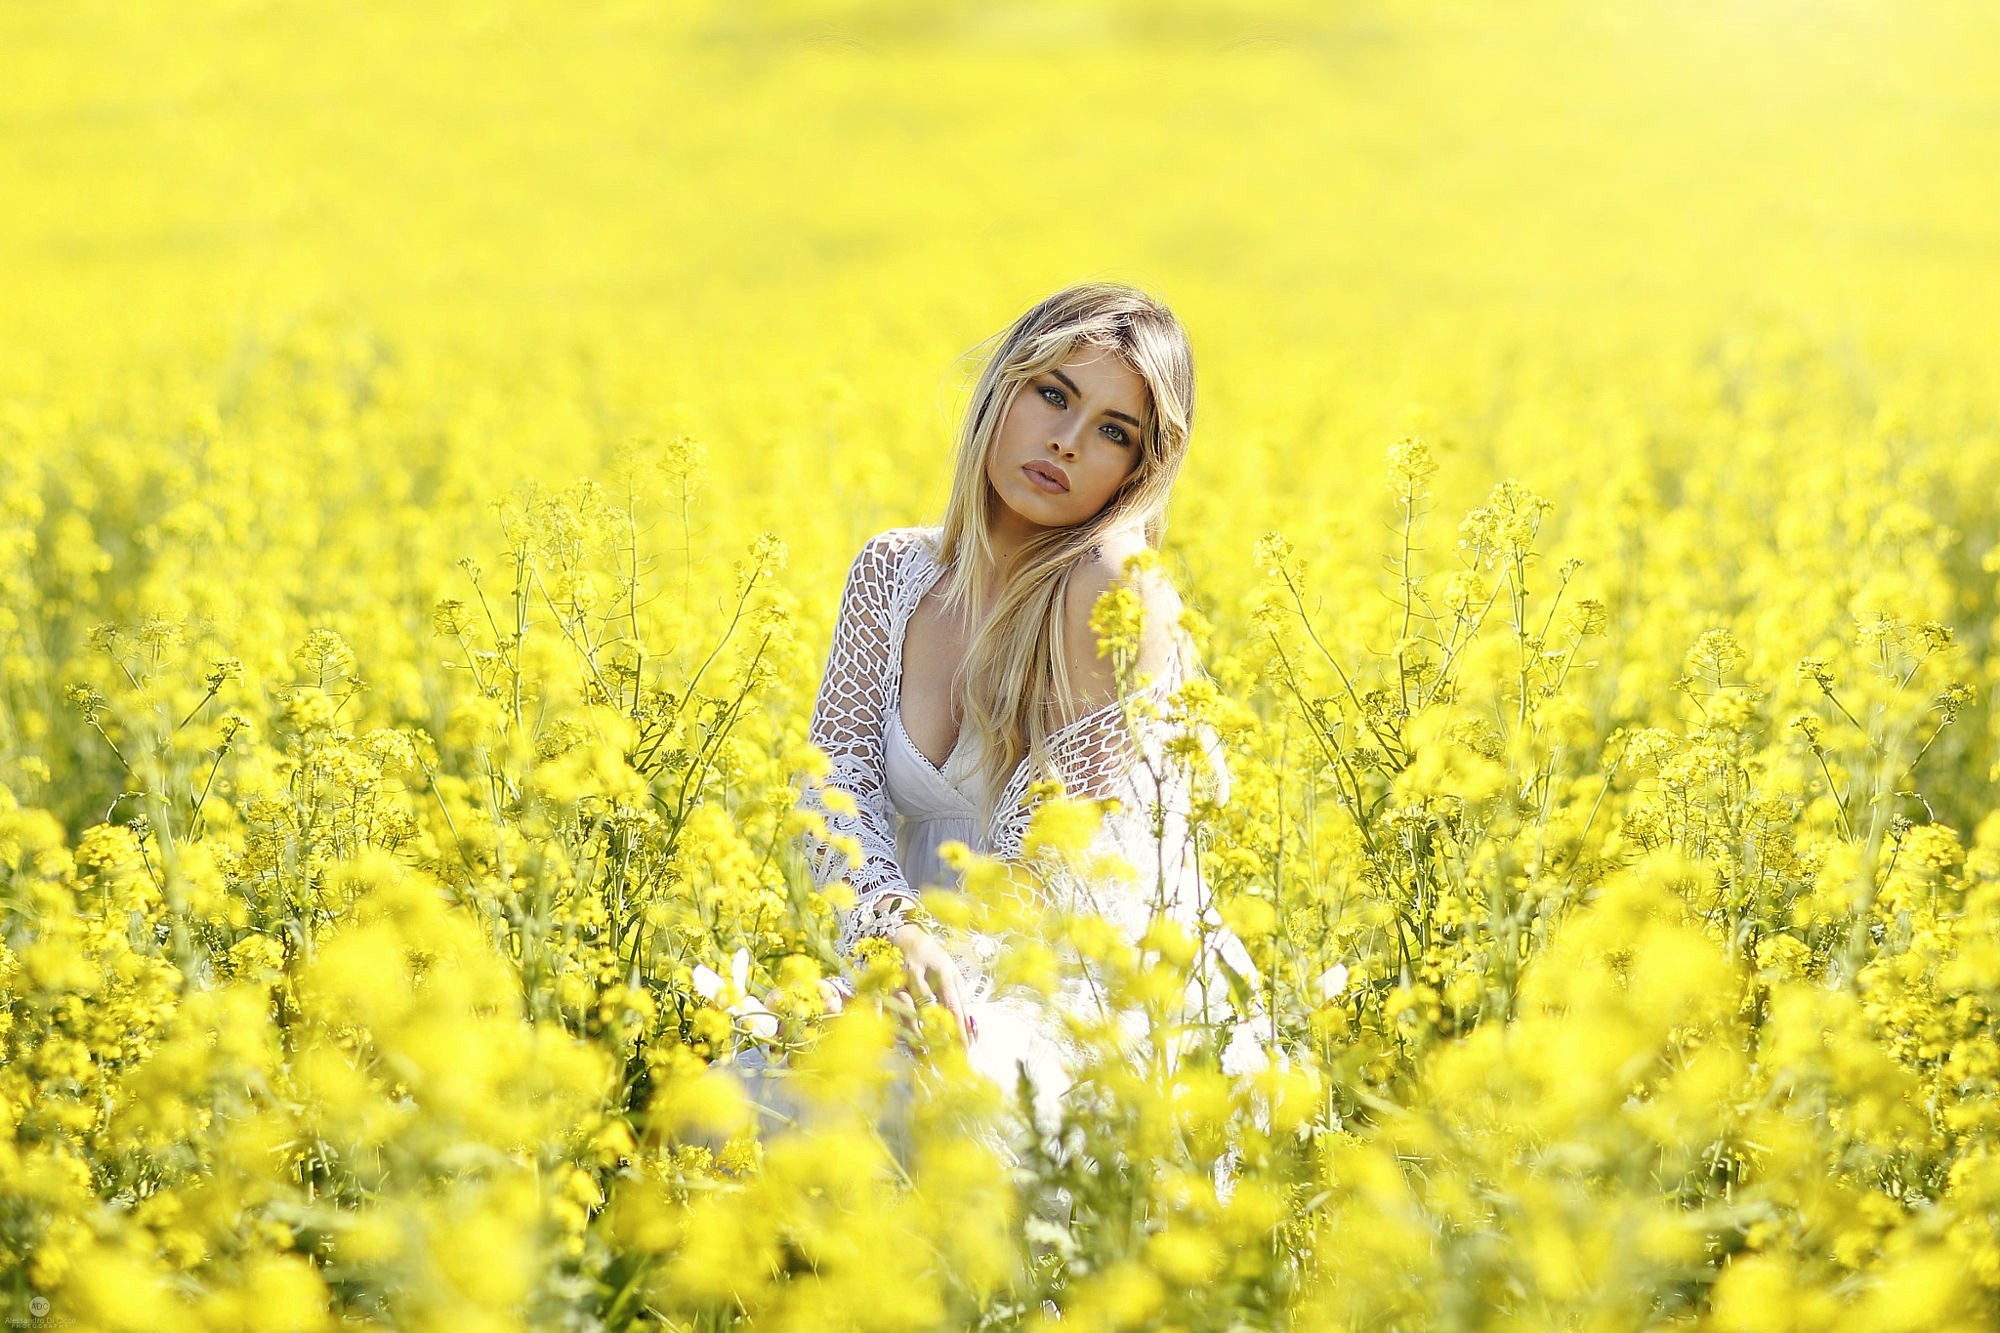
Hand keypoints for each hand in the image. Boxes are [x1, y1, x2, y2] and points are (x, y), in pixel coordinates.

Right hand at [890, 923, 971, 1045]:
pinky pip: (880, 1008)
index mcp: (941, 970)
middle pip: (928, 1010)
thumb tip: (970, 1026)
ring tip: (924, 1055)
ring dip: (915, 1036)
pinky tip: (892, 1043)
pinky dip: (886, 1025)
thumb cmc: (930, 956)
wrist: (899, 931)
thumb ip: (959, 996)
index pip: (953, 1005)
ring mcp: (896, 979)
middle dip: (937, 1036)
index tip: (965, 1050)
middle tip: (945, 1057)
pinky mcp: (878, 983)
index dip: (959, 1030)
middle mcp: (918, 974)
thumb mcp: (950, 970)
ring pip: (904, 1012)